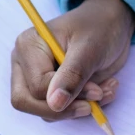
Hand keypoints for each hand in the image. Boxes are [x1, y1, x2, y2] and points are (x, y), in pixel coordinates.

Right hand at [11, 0, 134, 120]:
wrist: (110, 23)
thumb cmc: (98, 27)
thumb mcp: (90, 48)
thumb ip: (72, 75)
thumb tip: (55, 104)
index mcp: (28, 46)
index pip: (36, 87)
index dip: (66, 95)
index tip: (97, 91)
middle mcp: (24, 63)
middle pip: (28, 102)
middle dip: (66, 109)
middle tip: (96, 102)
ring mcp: (34, 78)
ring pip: (46, 111)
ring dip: (79, 107)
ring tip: (105, 89)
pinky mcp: (49, 89)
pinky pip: (59, 110)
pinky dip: (83, 106)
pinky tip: (103, 90)